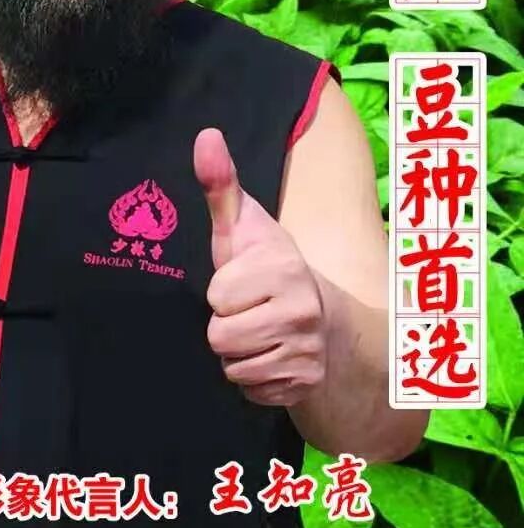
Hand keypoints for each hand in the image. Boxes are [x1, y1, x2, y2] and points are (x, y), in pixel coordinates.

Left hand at [193, 127, 326, 406]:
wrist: (322, 317)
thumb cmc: (267, 267)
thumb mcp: (243, 227)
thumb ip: (221, 185)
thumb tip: (205, 136)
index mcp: (284, 269)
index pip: (217, 297)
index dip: (221, 292)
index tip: (243, 283)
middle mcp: (302, 311)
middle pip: (220, 338)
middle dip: (226, 326)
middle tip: (249, 311)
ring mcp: (307, 352)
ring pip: (234, 368)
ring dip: (238, 354)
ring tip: (258, 332)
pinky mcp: (304, 384)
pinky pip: (251, 391)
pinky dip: (254, 379)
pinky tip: (271, 357)